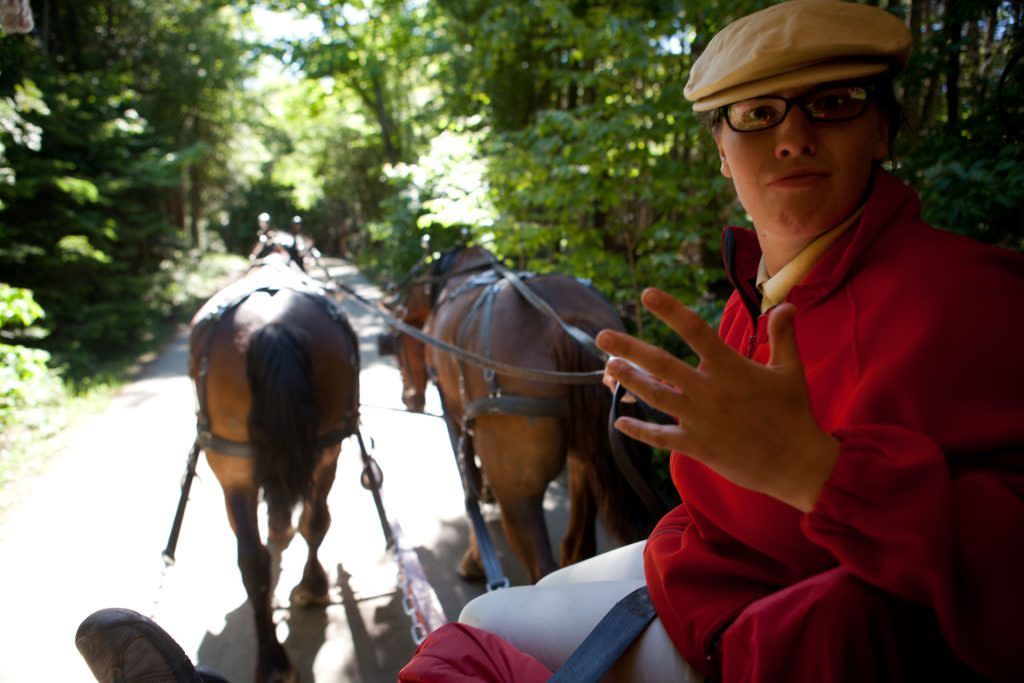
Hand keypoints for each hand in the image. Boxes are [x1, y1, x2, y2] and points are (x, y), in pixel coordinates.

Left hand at [596, 288, 838, 512]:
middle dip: (629, 349)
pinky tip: (619, 422)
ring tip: (608, 367)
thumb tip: (786, 305)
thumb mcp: (791, 370)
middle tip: (602, 337)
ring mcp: (699, 419)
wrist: (796, 464)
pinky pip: (660, 437)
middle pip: (661, 364)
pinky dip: (639, 430)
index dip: (670, 310)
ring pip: (655, 396)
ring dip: (629, 381)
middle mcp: (709, 391)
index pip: (695, 331)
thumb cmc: (794, 413)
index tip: (647, 294)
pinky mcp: (696, 446)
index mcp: (730, 368)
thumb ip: (783, 336)